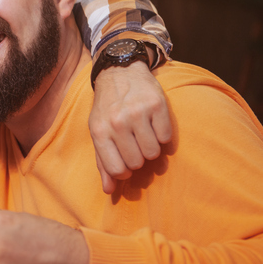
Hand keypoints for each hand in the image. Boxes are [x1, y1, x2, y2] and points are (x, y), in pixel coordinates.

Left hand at [89, 61, 171, 193]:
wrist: (119, 73)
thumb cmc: (107, 108)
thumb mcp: (98, 132)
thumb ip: (103, 162)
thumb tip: (109, 190)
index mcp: (100, 131)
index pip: (117, 169)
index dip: (125, 172)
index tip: (126, 164)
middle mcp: (117, 122)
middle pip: (137, 163)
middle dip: (138, 158)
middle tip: (134, 144)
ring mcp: (138, 113)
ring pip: (153, 153)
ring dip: (151, 148)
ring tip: (143, 134)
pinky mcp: (157, 105)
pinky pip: (166, 138)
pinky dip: (162, 136)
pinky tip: (153, 124)